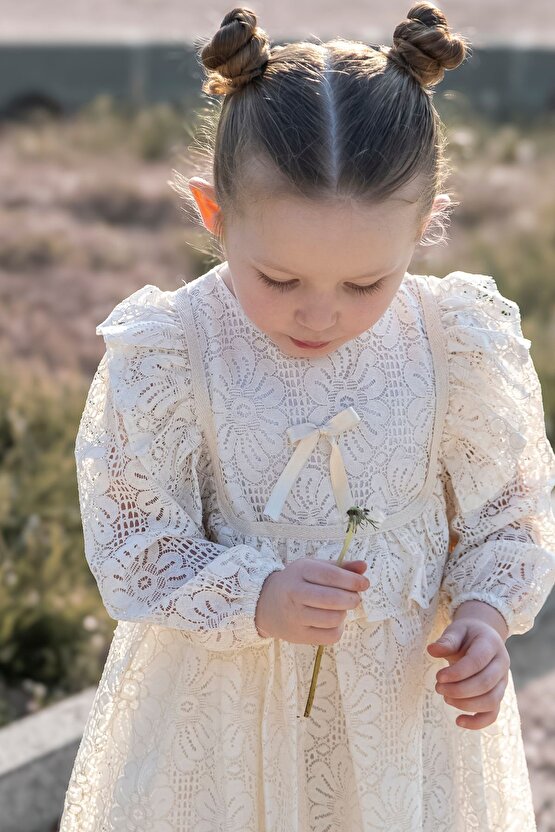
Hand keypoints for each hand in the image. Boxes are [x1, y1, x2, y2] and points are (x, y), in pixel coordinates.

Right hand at [255, 558, 369, 644]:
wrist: (265, 603)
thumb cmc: (296, 582)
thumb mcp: (314, 567)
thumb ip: (340, 567)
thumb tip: (364, 567)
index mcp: (300, 571)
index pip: (331, 576)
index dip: (352, 580)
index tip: (364, 583)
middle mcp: (295, 593)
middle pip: (333, 599)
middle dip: (352, 599)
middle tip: (355, 597)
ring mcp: (295, 616)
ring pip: (333, 619)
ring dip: (344, 613)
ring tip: (339, 608)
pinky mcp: (298, 636)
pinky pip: (330, 636)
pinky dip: (338, 628)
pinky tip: (332, 621)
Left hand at [427, 620, 510, 729]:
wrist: (483, 636)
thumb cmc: (467, 634)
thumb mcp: (457, 630)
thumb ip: (447, 640)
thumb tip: (431, 650)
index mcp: (491, 644)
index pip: (477, 662)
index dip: (458, 672)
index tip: (439, 677)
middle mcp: (502, 664)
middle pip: (485, 684)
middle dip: (459, 690)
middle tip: (438, 687)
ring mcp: (502, 682)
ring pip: (491, 701)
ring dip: (466, 704)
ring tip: (445, 697)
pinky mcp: (498, 695)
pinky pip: (492, 714)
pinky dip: (477, 722)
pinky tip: (458, 721)